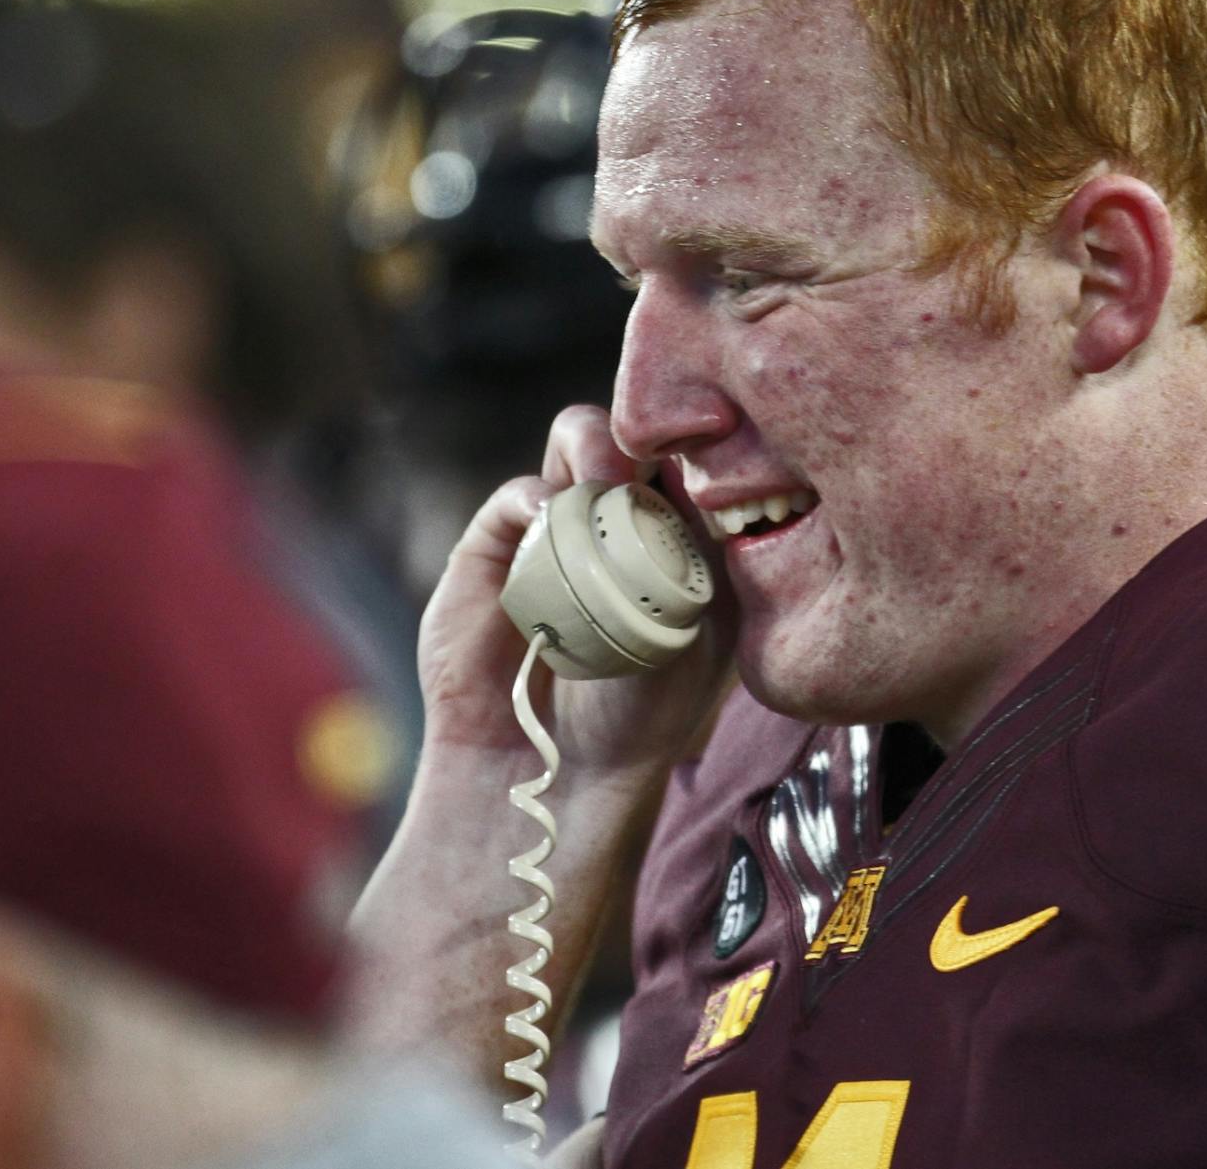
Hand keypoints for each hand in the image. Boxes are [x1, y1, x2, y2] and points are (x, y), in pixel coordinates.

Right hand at [416, 404, 735, 782]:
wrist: (554, 771)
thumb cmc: (642, 714)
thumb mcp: (701, 630)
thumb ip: (702, 551)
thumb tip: (698, 475)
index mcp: (680, 538)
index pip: (692, 458)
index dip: (698, 443)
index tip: (708, 450)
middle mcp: (620, 523)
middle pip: (636, 437)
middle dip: (644, 435)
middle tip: (645, 465)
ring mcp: (558, 529)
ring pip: (578, 444)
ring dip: (594, 448)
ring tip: (604, 481)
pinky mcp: (498, 545)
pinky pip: (519, 495)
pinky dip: (536, 496)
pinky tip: (550, 521)